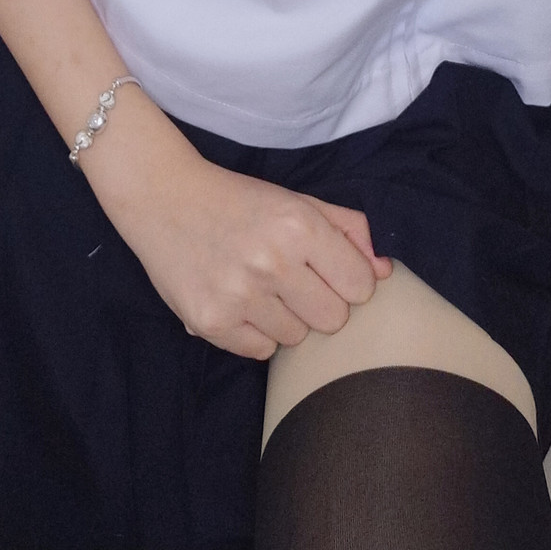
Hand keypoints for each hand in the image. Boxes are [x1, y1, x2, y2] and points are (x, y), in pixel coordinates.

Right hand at [103, 144, 392, 359]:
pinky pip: (261, 351)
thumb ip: (347, 229)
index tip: (329, 270)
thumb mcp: (297, 201)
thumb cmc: (239, 200)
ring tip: (260, 287)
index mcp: (298, 225)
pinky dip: (255, 333)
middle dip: (321, 304)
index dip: (349, 280)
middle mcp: (272, 262)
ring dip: (285, 318)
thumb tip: (385, 271)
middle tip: (294, 282)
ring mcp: (239, 295)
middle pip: (334, 320)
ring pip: (297, 339)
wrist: (164, 198)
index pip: (360, 285)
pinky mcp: (210, 322)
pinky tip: (239, 301)